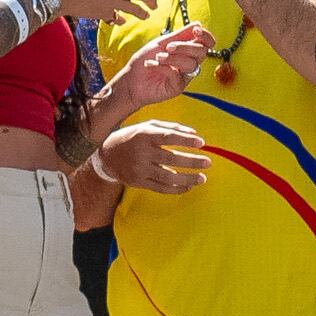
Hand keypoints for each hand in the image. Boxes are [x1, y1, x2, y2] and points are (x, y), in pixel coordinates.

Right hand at [91, 117, 212, 195]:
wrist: (107, 156)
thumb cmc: (132, 137)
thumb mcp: (147, 126)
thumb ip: (170, 127)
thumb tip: (194, 133)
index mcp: (144, 136)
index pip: (168, 137)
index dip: (186, 140)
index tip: (202, 143)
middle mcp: (142, 153)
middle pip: (170, 159)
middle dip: (192, 162)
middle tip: (208, 163)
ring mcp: (140, 169)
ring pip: (167, 177)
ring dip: (187, 179)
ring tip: (202, 178)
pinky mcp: (138, 182)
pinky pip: (160, 188)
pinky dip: (176, 189)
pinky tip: (188, 187)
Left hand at [103, 18, 213, 111]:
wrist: (130, 79)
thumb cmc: (144, 61)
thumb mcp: (161, 43)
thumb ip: (180, 35)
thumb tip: (198, 24)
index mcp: (186, 51)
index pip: (205, 43)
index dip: (205, 36)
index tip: (196, 31)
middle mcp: (188, 63)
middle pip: (201, 52)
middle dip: (185, 47)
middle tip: (168, 46)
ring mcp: (184, 76)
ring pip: (191, 64)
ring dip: (173, 58)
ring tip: (158, 57)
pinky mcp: (177, 87)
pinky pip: (177, 75)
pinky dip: (163, 67)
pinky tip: (151, 64)